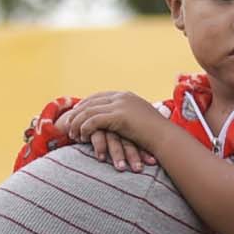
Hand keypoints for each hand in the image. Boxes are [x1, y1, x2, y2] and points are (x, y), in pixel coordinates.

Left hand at [56, 91, 170, 170]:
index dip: (83, 106)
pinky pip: (93, 121)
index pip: (97, 97)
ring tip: (72, 135)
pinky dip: (85, 128)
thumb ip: (127, 118)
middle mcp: (121, 97)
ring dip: (77, 123)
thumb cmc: (155, 134)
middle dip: (76, 114)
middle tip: (67, 127)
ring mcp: (120, 105)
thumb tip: (119, 123)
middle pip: (90, 102)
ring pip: (89, 111)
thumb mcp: (139, 121)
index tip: (74, 116)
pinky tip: (81, 137)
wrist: (165, 137)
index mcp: (125, 96)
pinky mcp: (118, 116)